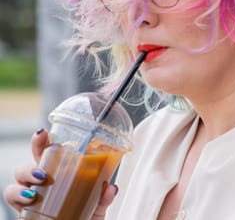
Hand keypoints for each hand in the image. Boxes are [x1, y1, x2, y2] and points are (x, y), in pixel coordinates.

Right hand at [2, 129, 117, 218]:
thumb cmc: (86, 214)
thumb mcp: (98, 204)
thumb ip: (104, 196)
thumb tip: (111, 188)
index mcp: (59, 172)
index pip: (47, 152)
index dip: (41, 140)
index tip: (43, 133)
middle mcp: (43, 182)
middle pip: (27, 165)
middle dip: (29, 166)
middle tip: (43, 174)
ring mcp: (33, 196)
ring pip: (16, 182)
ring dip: (23, 183)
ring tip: (36, 189)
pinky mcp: (26, 211)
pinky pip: (13, 200)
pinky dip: (17, 199)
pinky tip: (30, 200)